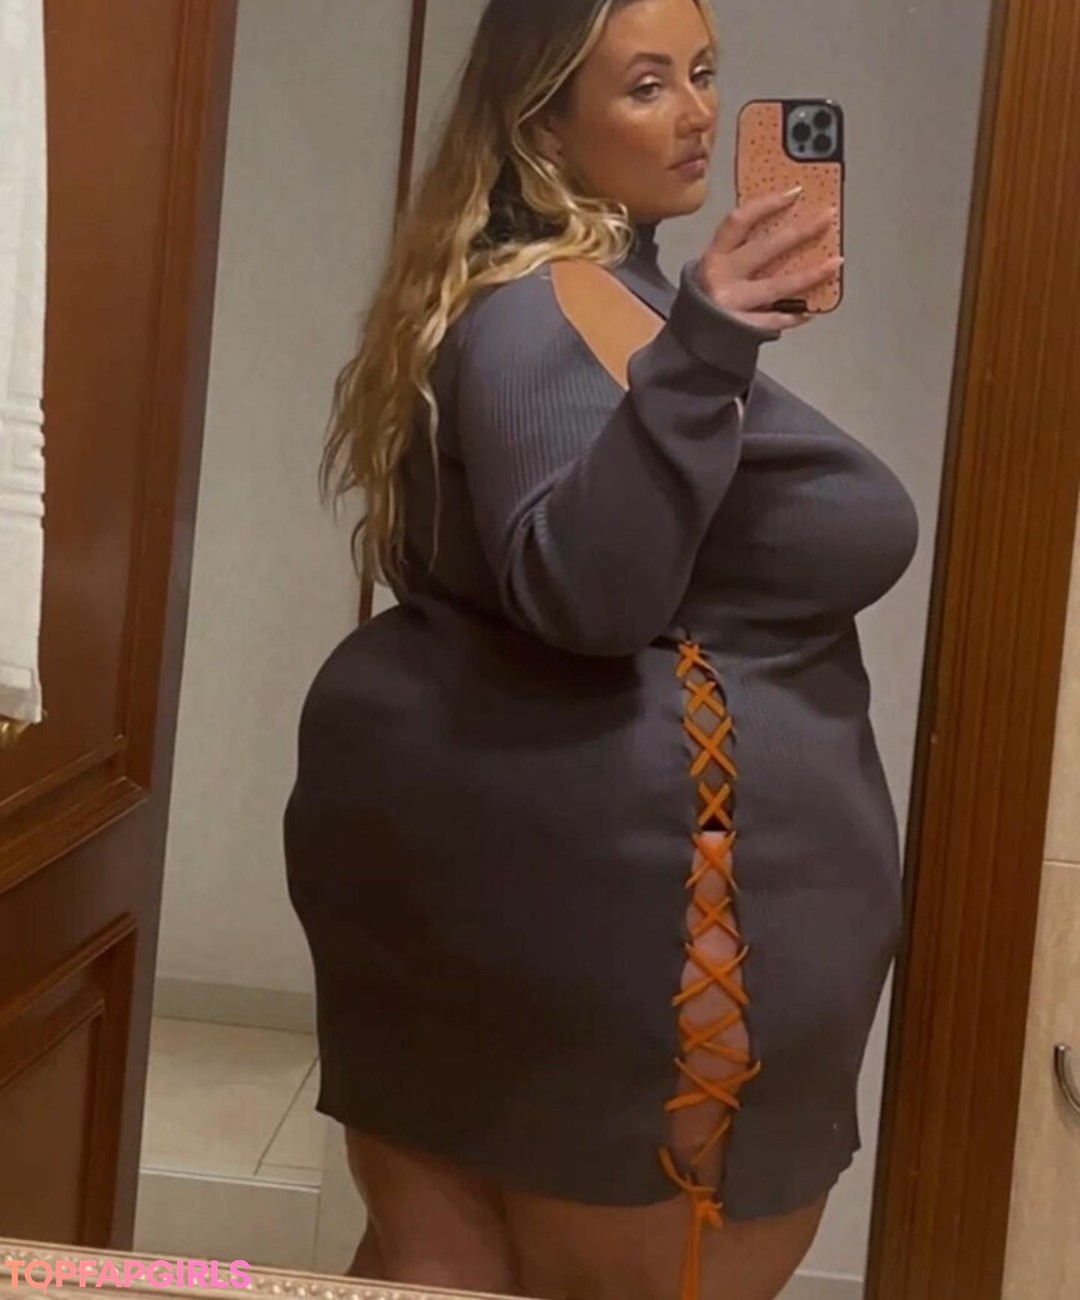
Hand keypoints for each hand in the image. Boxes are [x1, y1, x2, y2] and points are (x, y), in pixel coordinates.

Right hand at [698, 188, 841, 331]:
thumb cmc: (705, 299)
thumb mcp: (714, 268)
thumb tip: (783, 230)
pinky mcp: (743, 329)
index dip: (767, 204)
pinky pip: (777, 319)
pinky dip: (796, 313)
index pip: (740, 221)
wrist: (687, 342)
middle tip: (827, 217)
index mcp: (714, 257)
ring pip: (778, 285)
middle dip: (801, 230)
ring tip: (835, 263)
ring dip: (811, 273)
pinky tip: (813, 307)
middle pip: (766, 248)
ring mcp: (734, 304)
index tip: (795, 193)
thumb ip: (738, 252)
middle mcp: (722, 278)